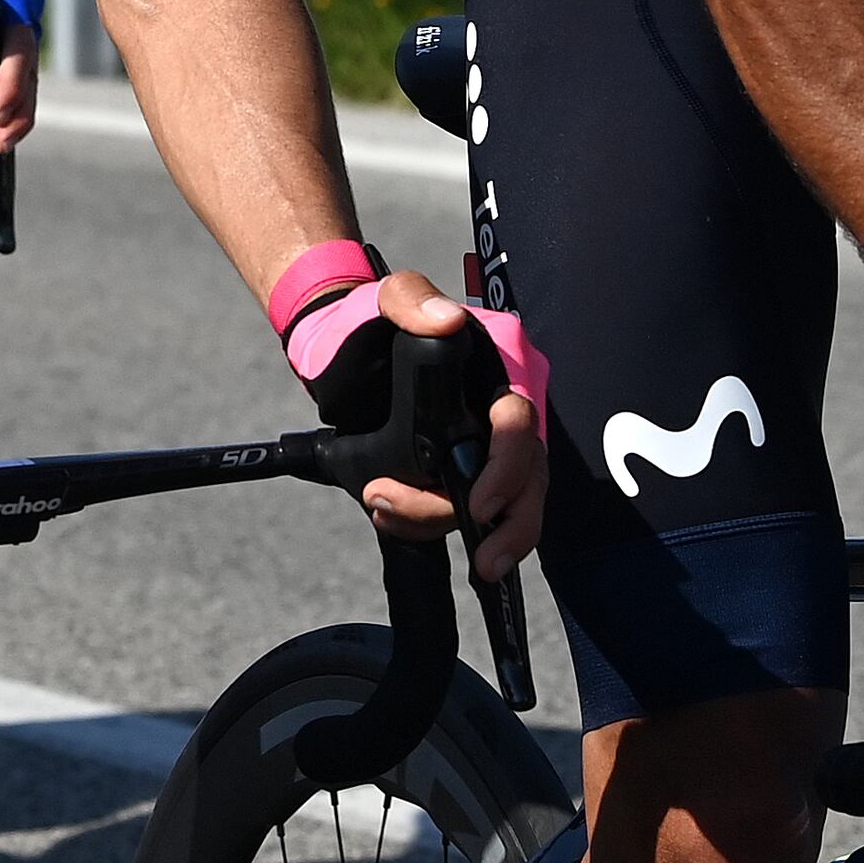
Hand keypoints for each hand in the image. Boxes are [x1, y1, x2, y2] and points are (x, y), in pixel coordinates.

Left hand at [369, 275, 550, 577]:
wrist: (336, 354)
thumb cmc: (371, 323)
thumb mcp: (387, 298)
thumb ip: (411, 299)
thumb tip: (446, 319)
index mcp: (495, 373)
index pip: (521, 427)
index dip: (508, 469)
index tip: (477, 503)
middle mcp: (496, 416)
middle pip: (528, 481)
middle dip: (509, 527)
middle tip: (482, 564)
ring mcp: (476, 449)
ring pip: (497, 508)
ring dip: (444, 523)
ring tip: (386, 511)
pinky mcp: (450, 474)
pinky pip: (454, 513)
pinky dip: (423, 525)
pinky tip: (389, 515)